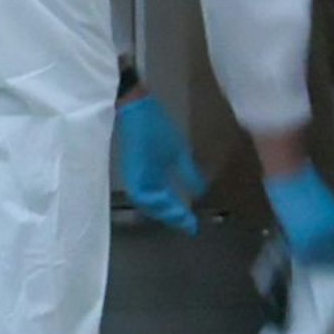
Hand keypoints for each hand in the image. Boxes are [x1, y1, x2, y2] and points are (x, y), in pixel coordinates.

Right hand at [117, 94, 207, 232]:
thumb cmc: (155, 127)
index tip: (194, 226)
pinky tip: (165, 198)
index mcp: (148, 181)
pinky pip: (144, 193)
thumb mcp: (178, 150)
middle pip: (155, 209)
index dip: (180, 217)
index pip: (166, 206)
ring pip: (148, 203)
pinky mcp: (133, 170)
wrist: (133, 106)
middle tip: (188, 223)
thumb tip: (200, 192)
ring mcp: (133, 177)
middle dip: (171, 217)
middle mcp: (138, 184)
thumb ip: (189, 174)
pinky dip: (155, 200)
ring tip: (178, 215)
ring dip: (162, 211)